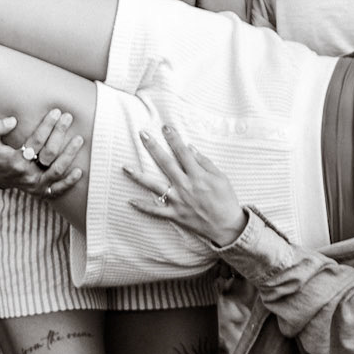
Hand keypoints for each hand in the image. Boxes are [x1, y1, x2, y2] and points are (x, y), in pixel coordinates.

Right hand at [0, 109, 83, 197]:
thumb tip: (12, 121)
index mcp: (16, 161)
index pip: (36, 142)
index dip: (47, 126)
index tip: (56, 112)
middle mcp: (27, 174)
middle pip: (49, 154)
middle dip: (60, 134)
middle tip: (68, 118)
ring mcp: (35, 185)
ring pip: (57, 171)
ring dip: (69, 155)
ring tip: (79, 139)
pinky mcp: (42, 192)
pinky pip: (58, 190)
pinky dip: (69, 182)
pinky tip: (79, 171)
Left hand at [126, 121, 246, 247]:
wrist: (227, 226)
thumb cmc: (226, 199)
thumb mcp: (221, 177)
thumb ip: (205, 162)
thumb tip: (190, 148)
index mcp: (198, 175)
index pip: (182, 152)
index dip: (173, 138)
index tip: (165, 127)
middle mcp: (185, 186)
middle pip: (165, 163)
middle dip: (153, 147)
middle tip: (142, 134)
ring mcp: (178, 201)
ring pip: (155, 186)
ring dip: (139, 176)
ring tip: (126, 167)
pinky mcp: (175, 214)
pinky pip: (156, 211)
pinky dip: (143, 206)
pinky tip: (130, 200)